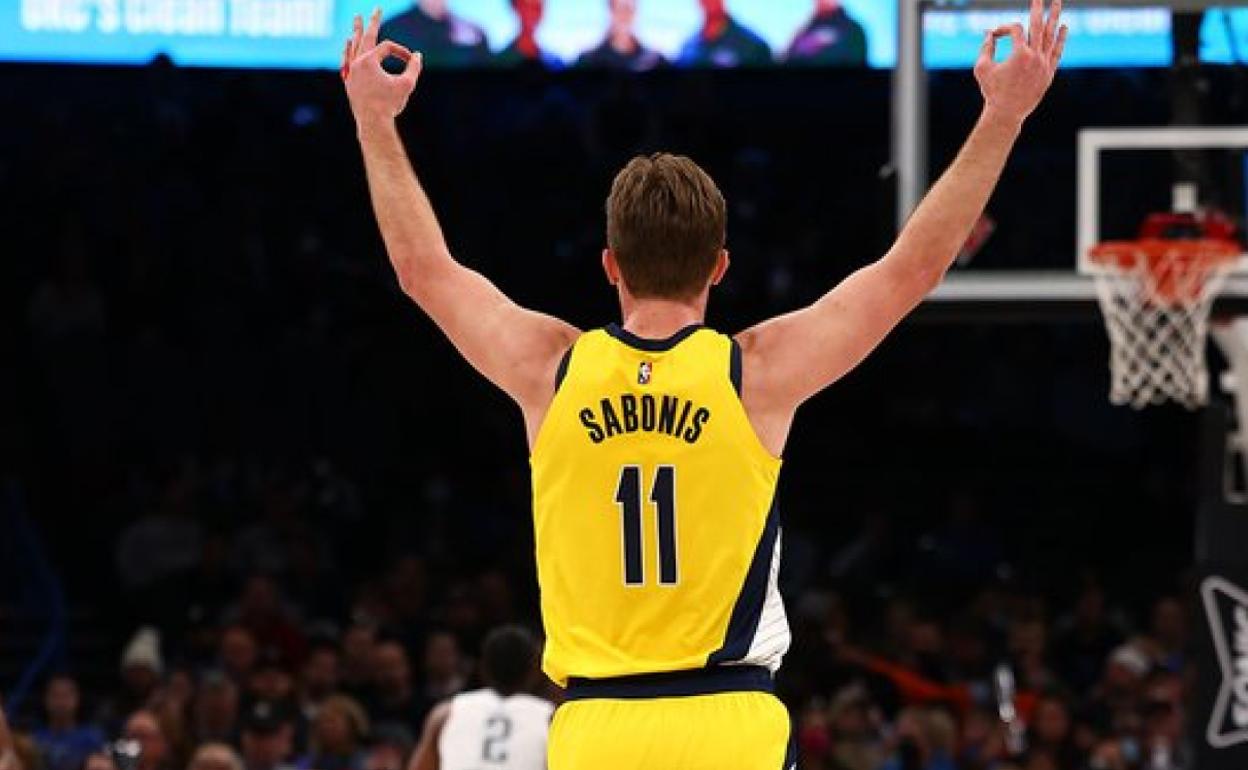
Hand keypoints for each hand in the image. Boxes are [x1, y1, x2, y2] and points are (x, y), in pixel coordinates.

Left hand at [341, 8, 421, 125]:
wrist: (373, 124)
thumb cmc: (390, 104)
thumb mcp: (407, 84)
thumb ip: (414, 68)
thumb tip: (418, 55)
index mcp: (369, 60)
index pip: (387, 47)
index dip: (401, 52)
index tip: (411, 60)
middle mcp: (356, 63)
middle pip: (365, 37)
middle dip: (372, 22)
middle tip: (376, 9)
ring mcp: (350, 72)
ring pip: (353, 47)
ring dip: (356, 34)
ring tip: (355, 23)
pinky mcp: (349, 82)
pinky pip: (346, 61)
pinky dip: (348, 51)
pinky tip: (348, 46)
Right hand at [974, 0, 1066, 123]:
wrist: (1007, 114)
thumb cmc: (992, 91)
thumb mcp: (982, 68)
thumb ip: (986, 47)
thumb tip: (990, 32)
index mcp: (1020, 54)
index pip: (1016, 29)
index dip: (1004, 28)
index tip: (994, 34)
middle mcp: (1035, 56)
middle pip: (1039, 25)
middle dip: (1039, 8)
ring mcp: (1044, 64)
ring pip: (1052, 36)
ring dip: (1055, 17)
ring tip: (1058, 2)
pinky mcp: (1049, 73)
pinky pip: (1057, 51)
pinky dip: (1061, 39)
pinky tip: (1064, 27)